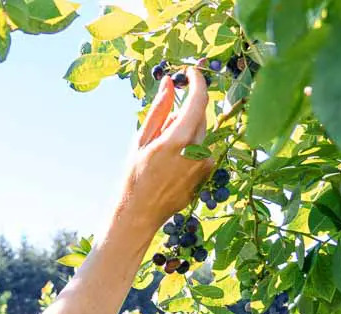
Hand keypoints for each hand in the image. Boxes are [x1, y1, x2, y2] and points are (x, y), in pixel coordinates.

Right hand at [118, 68, 214, 230]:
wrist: (139, 215)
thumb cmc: (133, 176)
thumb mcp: (141, 140)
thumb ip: (159, 109)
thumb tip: (169, 82)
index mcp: (177, 141)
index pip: (198, 100)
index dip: (197, 81)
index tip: (190, 71)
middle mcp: (197, 152)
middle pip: (200, 116)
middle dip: (186, 110)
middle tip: (163, 124)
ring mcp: (204, 165)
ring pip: (201, 133)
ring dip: (187, 131)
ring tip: (163, 151)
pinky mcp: (207, 175)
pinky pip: (203, 151)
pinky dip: (191, 148)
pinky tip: (172, 165)